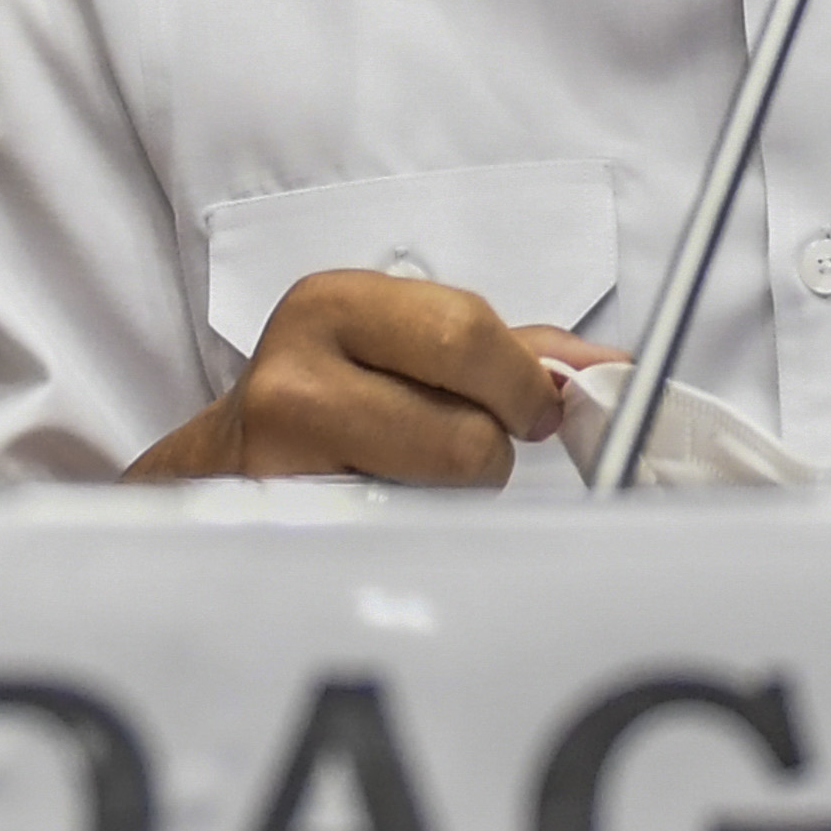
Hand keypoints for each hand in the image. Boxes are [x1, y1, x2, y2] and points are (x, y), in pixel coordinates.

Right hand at [126, 271, 604, 485]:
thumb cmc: (332, 402)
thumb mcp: (405, 350)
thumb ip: (509, 350)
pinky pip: (405, 529)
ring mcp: (280, 444)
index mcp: (336, 301)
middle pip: (464, 414)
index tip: (532, 408)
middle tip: (481, 444)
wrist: (222, 471)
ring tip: (416, 476)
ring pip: (445, 477)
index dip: (521, 382)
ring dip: (458, 489)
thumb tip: (607, 367)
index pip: (469, 330)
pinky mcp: (283, 517)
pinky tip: (388, 508)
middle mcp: (297, 361)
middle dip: (495, 438)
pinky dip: (421, 526)